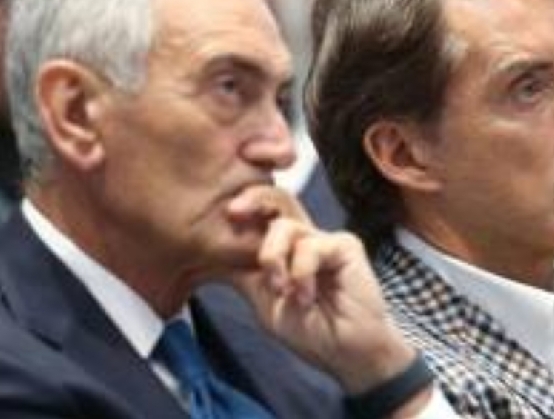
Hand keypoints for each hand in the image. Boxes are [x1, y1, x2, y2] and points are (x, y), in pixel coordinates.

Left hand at [225, 185, 416, 393]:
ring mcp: (324, 239)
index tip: (221, 216)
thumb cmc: (310, 331)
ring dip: (273, 257)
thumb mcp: (263, 302)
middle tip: (233, 212)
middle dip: (252, 199)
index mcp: (283, 250)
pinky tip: (306, 297)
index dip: (242, 208)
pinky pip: (310, 245)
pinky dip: (301, 272)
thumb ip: (243, 274)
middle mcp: (303, 239)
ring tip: (282, 290)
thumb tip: (208, 254)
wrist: (345, 354)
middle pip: (276, 200)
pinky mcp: (344, 245)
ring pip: (284, 225)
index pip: (261, 216)